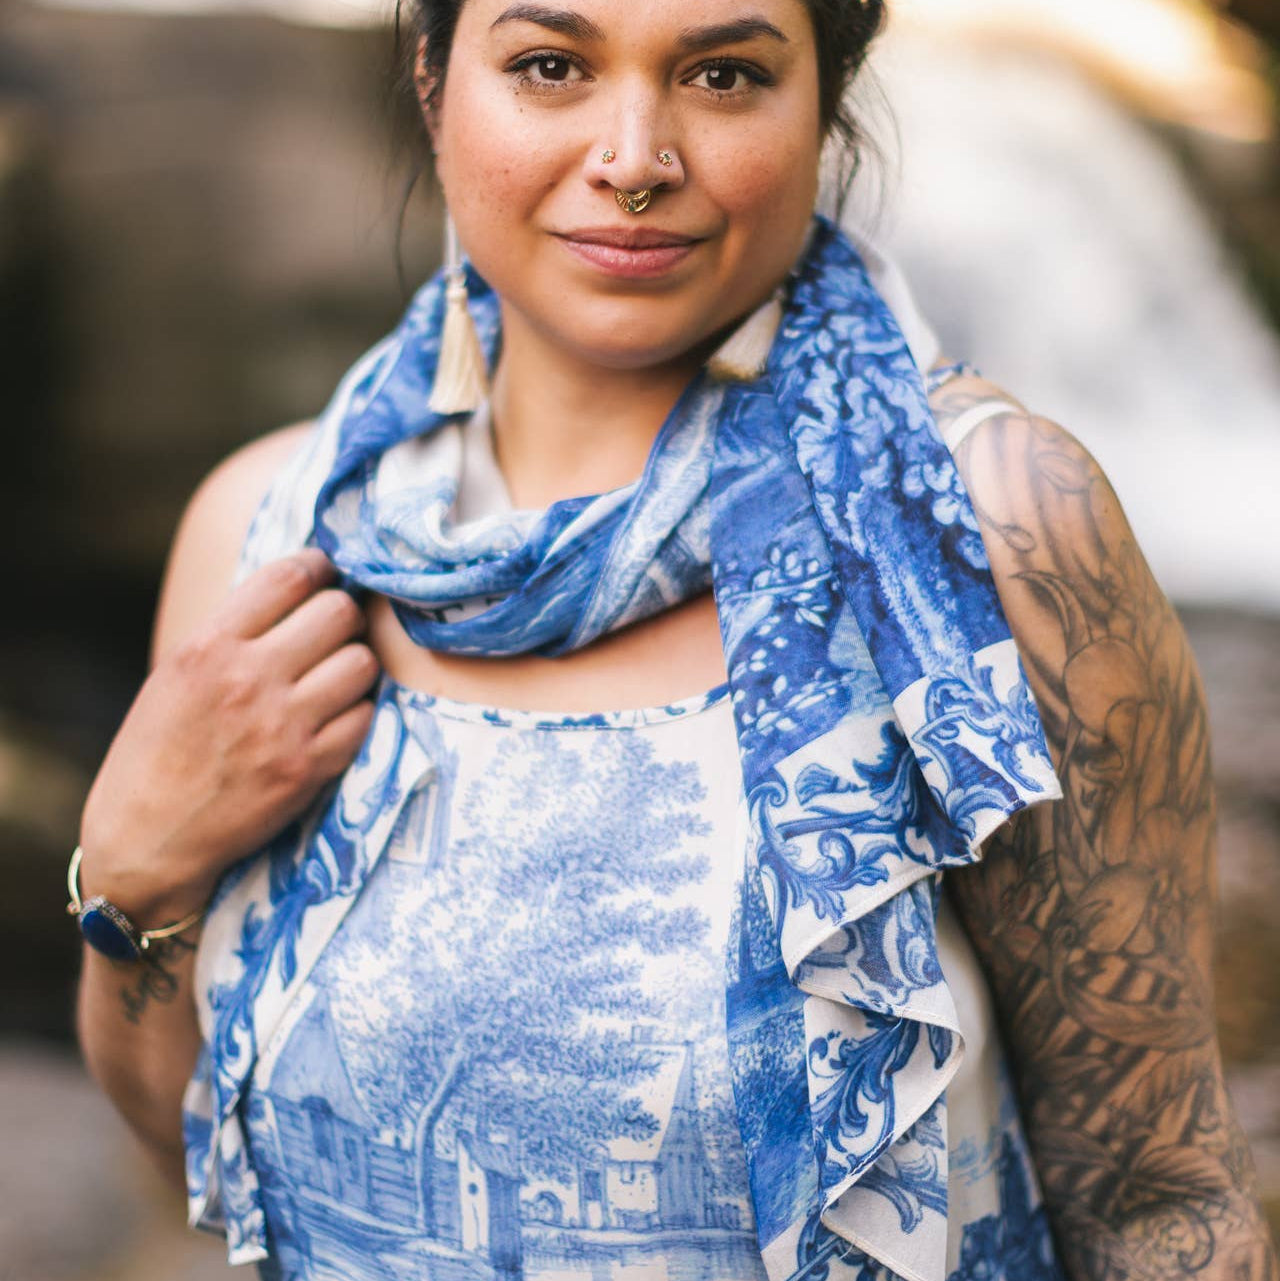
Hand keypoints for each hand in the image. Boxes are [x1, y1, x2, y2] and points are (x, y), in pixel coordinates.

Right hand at [79, 550, 378, 924]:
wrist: (146, 841)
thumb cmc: (158, 753)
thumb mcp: (175, 675)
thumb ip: (232, 632)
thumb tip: (298, 590)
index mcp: (208, 646)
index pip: (289, 576)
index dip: (319, 568)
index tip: (326, 574)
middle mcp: (248, 678)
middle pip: (338, 613)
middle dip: (343, 617)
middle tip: (336, 632)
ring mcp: (283, 725)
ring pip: (362, 663)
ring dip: (356, 666)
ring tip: (337, 677)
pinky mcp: (309, 768)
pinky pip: (364, 717)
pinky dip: (357, 714)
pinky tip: (337, 718)